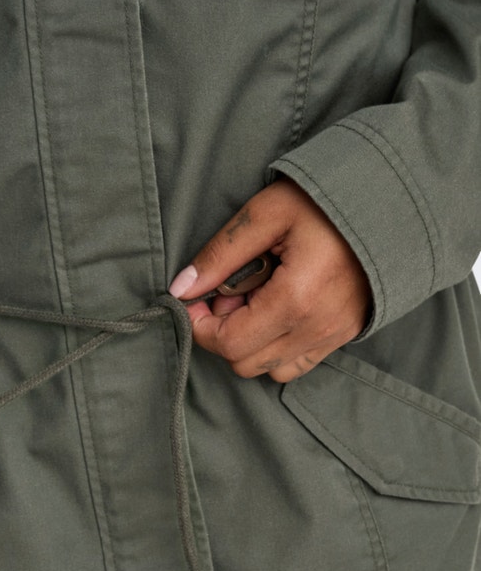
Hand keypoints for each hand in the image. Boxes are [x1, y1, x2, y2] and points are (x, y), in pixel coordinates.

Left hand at [168, 178, 371, 381]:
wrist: (389, 202)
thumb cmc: (325, 201)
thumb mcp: (266, 213)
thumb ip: (220, 255)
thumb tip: (181, 289)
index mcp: (296, 298)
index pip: (229, 343)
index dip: (200, 326)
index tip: (195, 299)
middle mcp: (317, 327)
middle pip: (244, 362)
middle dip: (223, 333)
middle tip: (229, 292)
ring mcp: (334, 336)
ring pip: (269, 369)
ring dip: (250, 342)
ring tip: (255, 299)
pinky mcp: (343, 336)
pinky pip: (296, 365)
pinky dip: (275, 347)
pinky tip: (276, 311)